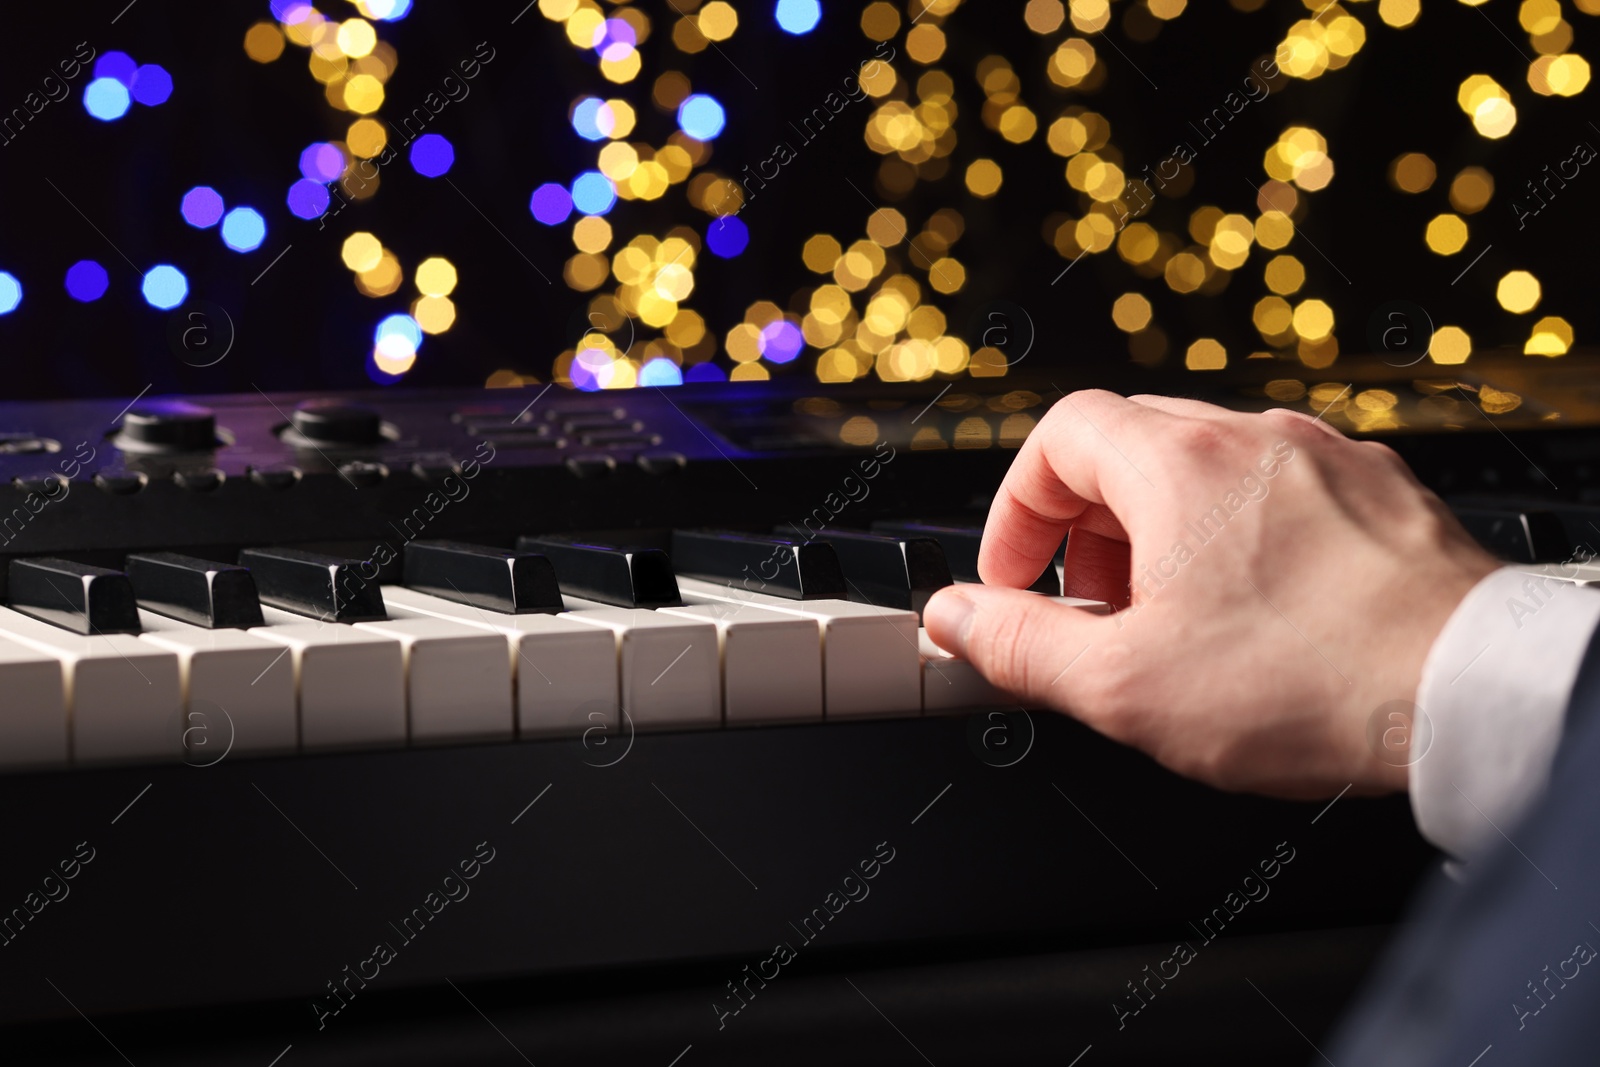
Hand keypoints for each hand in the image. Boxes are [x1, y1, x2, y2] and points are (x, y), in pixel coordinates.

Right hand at [923, 391, 1498, 798]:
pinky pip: (1279, 491)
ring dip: (1161, 534)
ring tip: (1172, 620)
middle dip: (1086, 528)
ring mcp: (1325, 458)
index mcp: (1179, 463)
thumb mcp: (1125, 686)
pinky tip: (1256, 614)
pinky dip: (1239, 537)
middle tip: (1091, 609)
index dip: (1018, 510)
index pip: (1058, 436)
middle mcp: (1252, 437)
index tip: (1018, 580)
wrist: (1474, 696)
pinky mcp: (1380, 494)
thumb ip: (1018, 645)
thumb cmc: (1311, 685)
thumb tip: (952, 619)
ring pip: (1206, 469)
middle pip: (1128, 446)